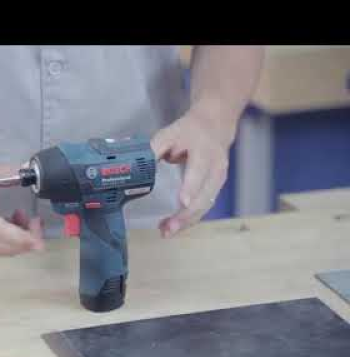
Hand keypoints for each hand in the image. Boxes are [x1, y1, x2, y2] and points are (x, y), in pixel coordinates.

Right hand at [0, 161, 44, 255]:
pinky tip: (8, 223)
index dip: (28, 239)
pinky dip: (8, 240)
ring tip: (20, 217)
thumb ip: (7, 173)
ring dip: (18, 239)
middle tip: (34, 219)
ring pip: (4, 251)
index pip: (8, 235)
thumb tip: (27, 171)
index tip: (42, 243)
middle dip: (28, 237)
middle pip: (10, 248)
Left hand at [151, 110, 232, 237]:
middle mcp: (216, 168)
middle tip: (168, 227)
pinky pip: (205, 207)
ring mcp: (219, 180)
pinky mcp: (216, 188)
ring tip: (167, 231)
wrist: (215, 125)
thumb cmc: (189, 131)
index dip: (190, 187)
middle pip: (204, 196)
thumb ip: (154, 149)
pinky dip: (190, 218)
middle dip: (186, 215)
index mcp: (204, 152)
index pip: (198, 171)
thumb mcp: (170, 133)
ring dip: (187, 221)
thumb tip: (137, 168)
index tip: (182, 202)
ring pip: (205, 205)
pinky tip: (175, 226)